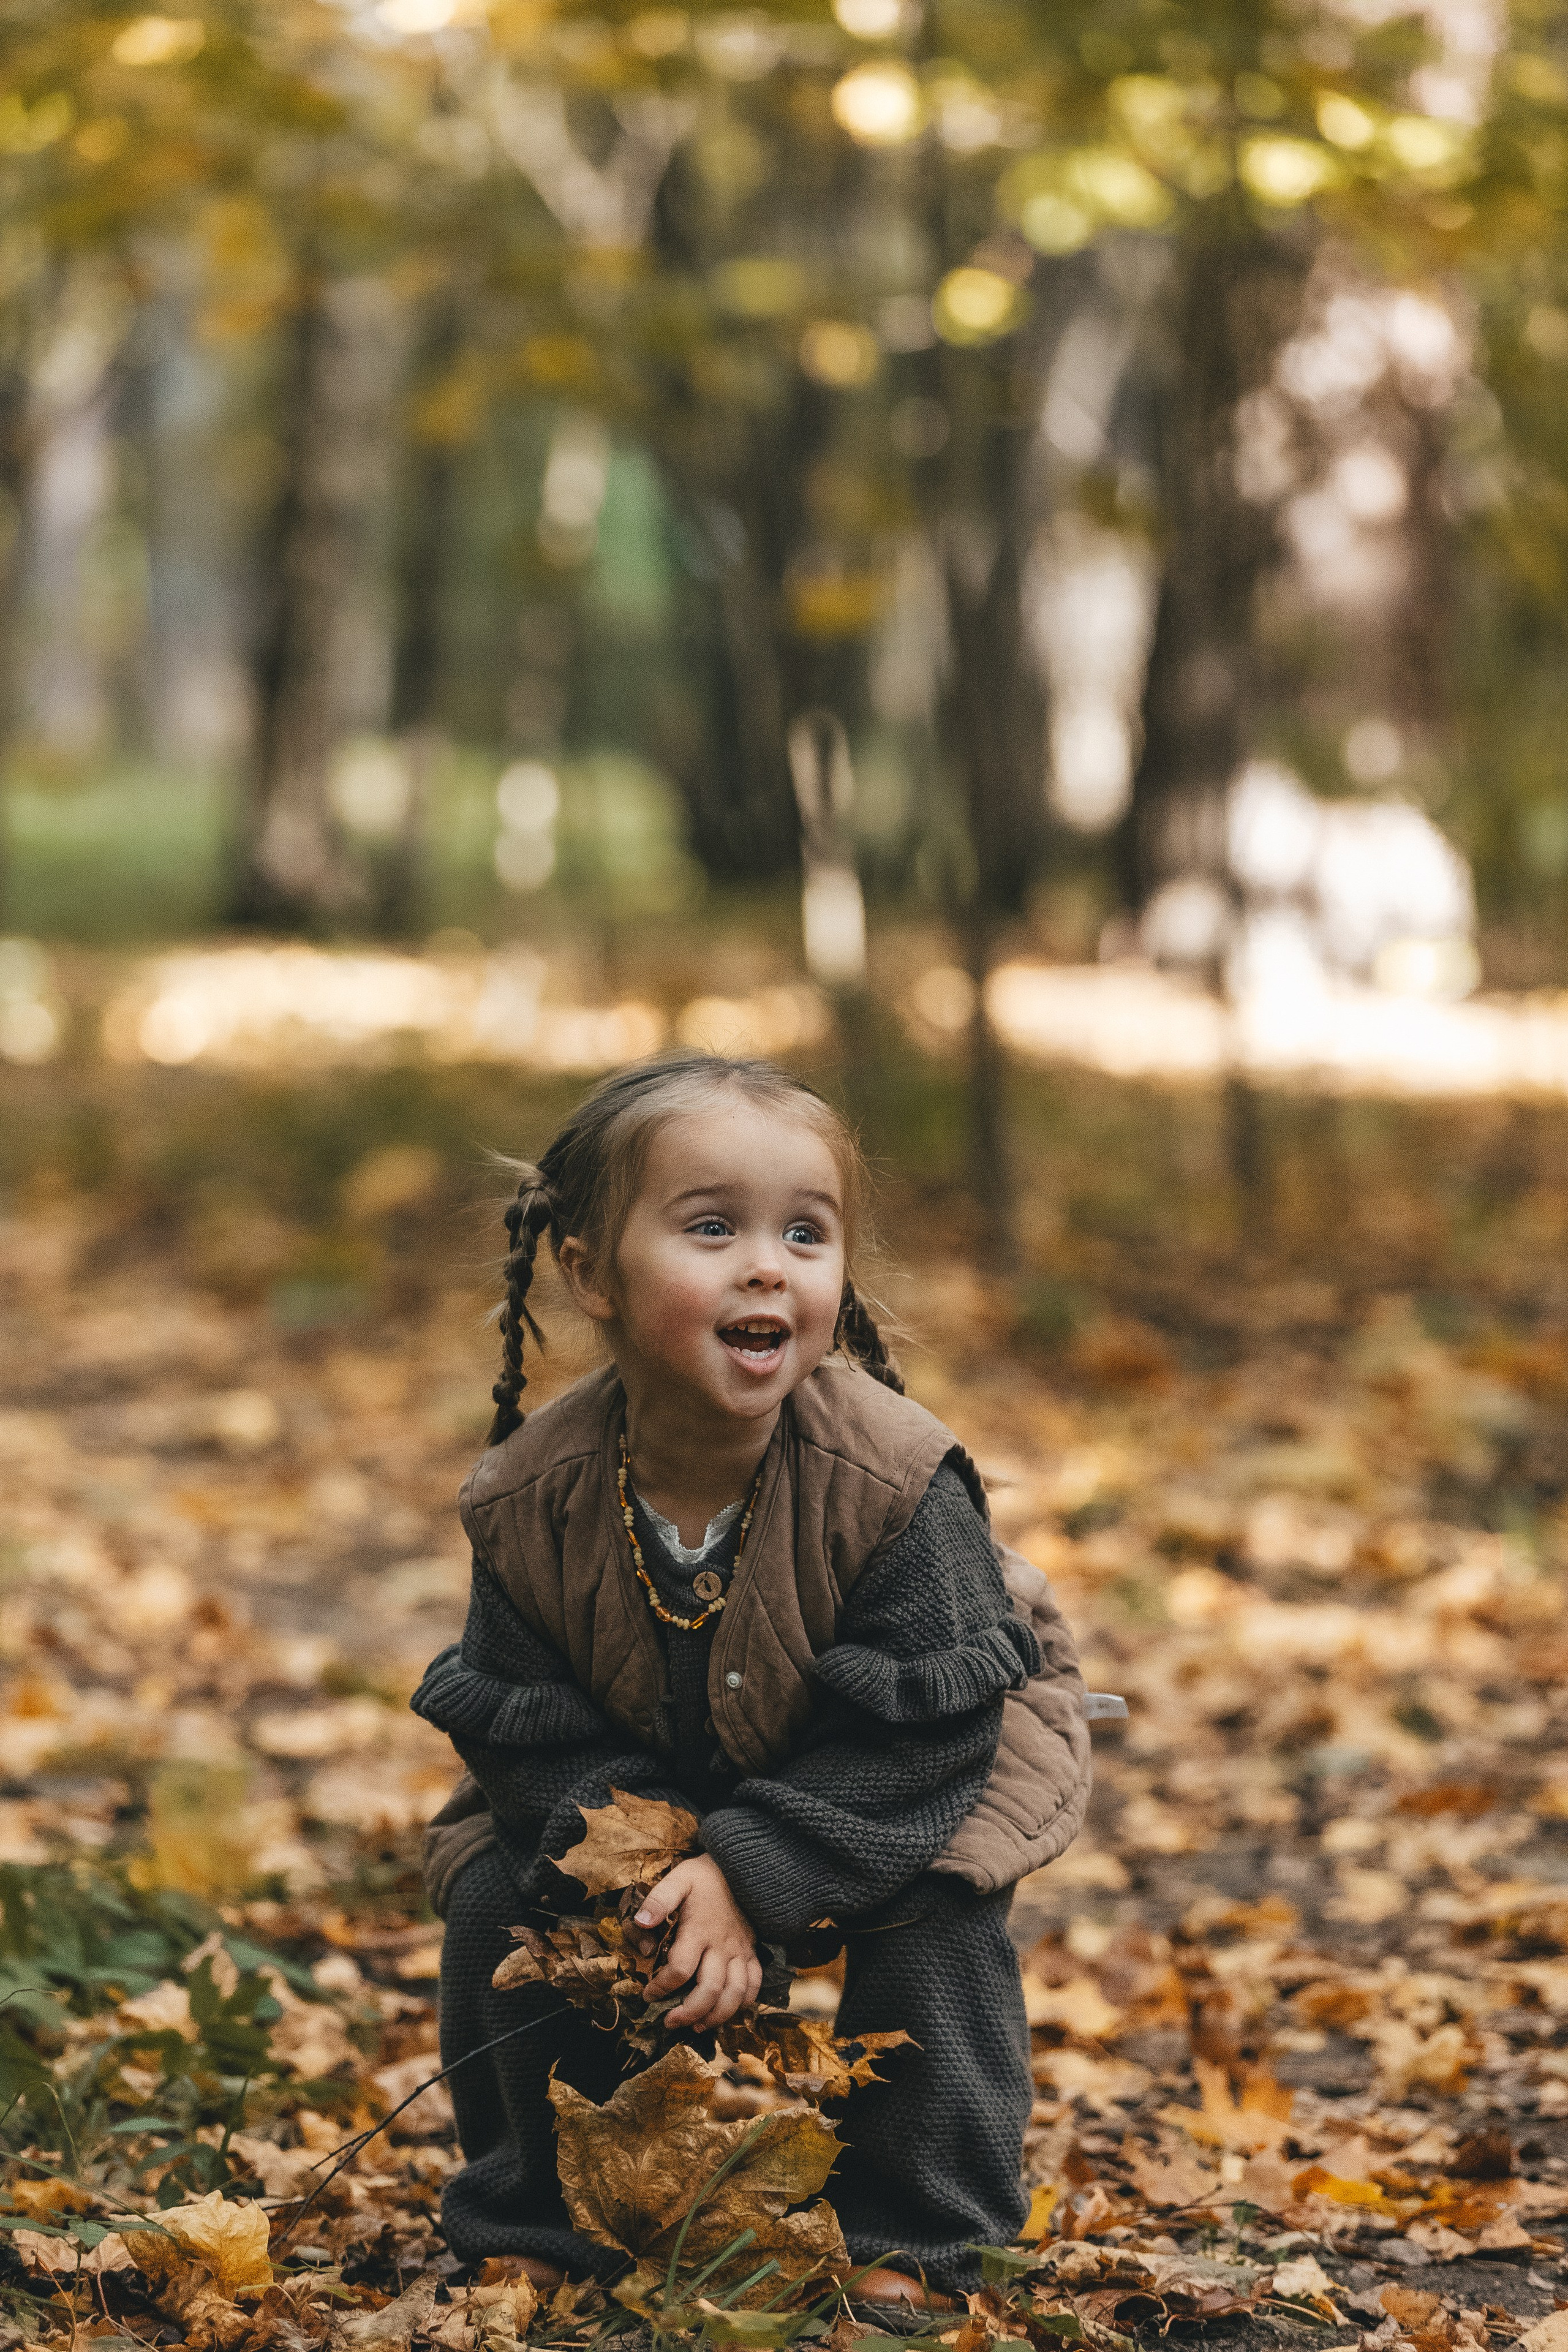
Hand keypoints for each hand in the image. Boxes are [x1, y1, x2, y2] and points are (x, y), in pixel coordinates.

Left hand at [635, 1854, 761, 2027]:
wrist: (743, 1866)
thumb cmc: (705, 1876)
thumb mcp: (679, 1878)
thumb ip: (659, 1900)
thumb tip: (640, 1922)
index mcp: (699, 1930)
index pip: (680, 1969)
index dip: (661, 1987)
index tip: (648, 1994)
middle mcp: (722, 1945)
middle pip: (710, 1989)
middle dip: (689, 2012)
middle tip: (670, 2022)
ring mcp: (740, 1950)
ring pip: (736, 1993)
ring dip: (717, 2015)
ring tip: (697, 2026)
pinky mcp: (752, 1951)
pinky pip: (754, 1983)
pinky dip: (744, 2003)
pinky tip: (728, 2011)